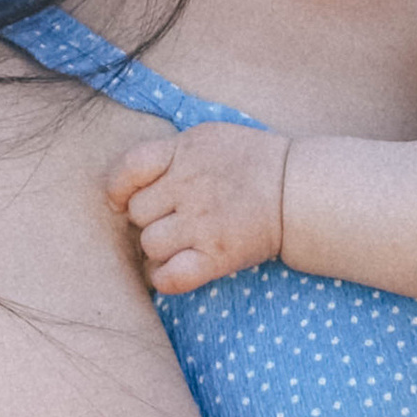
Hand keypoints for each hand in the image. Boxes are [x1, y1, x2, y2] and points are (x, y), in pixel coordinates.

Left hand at [106, 118, 289, 297]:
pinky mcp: (217, 255)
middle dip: (148, 218)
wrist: (298, 190)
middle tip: (173, 218)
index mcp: (185, 151)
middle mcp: (190, 186)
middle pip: (137, 212)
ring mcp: (203, 223)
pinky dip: (165, 278)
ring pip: (150, 244)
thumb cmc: (252, 162)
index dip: (118, 187)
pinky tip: (176, 269)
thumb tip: (130, 182)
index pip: (129, 167)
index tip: (123, 199)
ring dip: (159, 248)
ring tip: (181, 242)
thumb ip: (170, 153)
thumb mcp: (209, 137)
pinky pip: (169, 277)